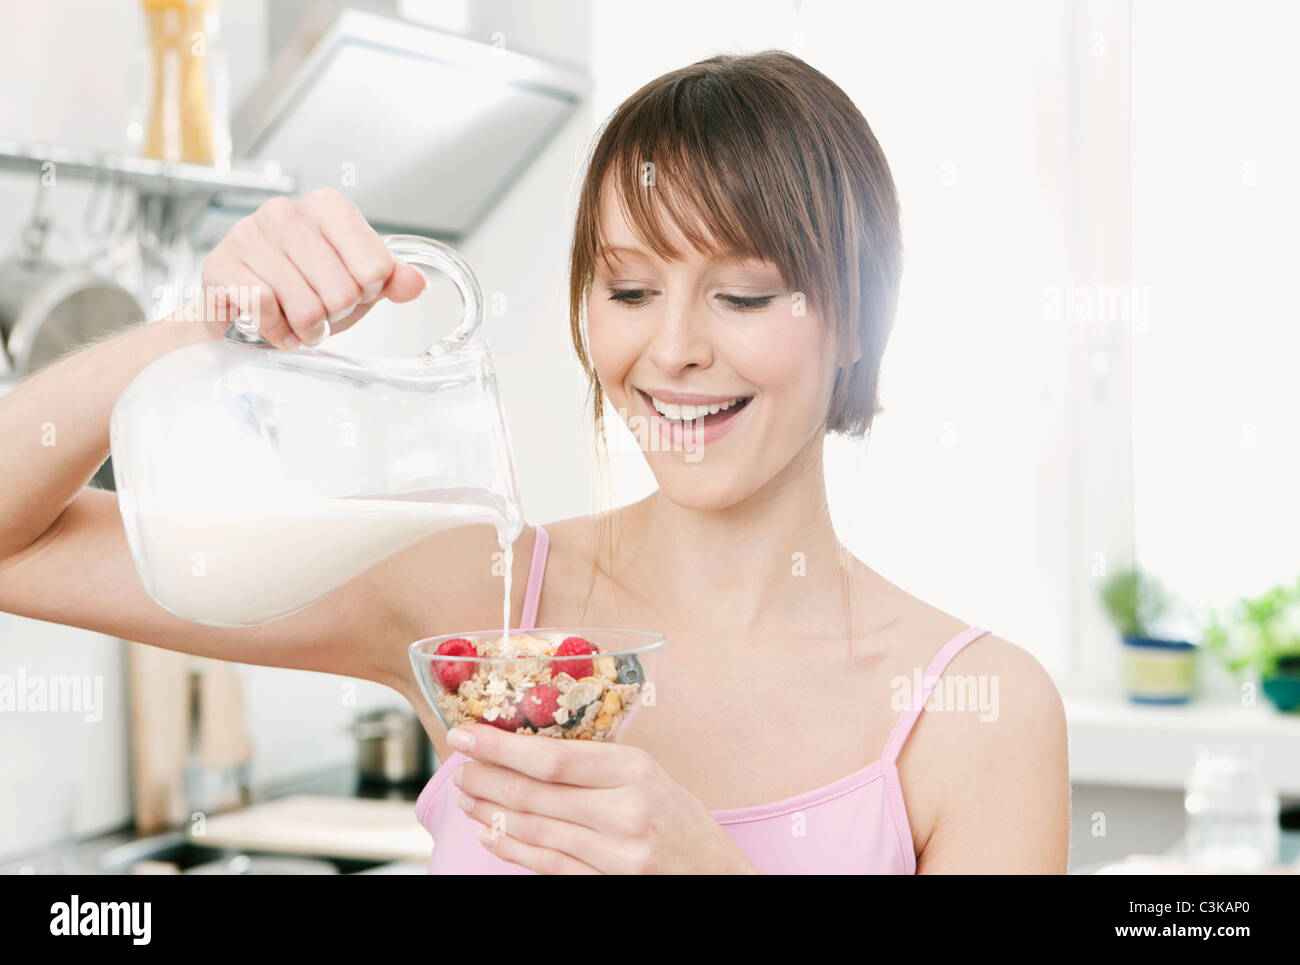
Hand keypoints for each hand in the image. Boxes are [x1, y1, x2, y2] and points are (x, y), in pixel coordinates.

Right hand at [201, 188, 426, 348]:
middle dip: (335, 316)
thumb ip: (391, 280)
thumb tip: (416, 283)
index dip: (366, 294)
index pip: (377, 267)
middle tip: (319, 311)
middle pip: (343, 292)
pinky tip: (273, 324)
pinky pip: (266, 311)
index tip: (348, 290)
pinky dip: (275, 331)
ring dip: (306, 330)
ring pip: (306, 307)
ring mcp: (250, 234)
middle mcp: (287, 212)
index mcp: (329, 207)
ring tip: (296, 322)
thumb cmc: (303, 286)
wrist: (241, 302)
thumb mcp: (356, 281)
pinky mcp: (221, 265)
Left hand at [447, 723, 757, 874]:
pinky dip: (514, 849)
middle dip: (486, 779)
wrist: (715, 872)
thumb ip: (596, 764)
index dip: (500, 748)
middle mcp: (626, 810)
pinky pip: (549, 865)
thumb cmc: (680, 818)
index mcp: (634, 769)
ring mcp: (617, 853)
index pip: (552, 757)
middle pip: (535, 794)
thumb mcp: (647, 775)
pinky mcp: (610, 882)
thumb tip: (527, 748)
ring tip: (468, 799)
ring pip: (536, 829)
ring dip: (492, 812)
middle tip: (458, 769)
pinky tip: (492, 835)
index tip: (466, 736)